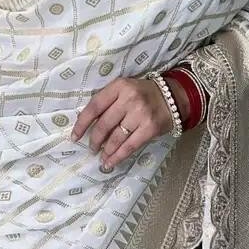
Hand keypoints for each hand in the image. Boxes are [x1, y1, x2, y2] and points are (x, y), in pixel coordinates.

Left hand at [70, 76, 189, 169]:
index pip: (94, 106)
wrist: (174, 97)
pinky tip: (110, 162)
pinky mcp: (150, 128)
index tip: (75, 136)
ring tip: (101, 157)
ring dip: (106, 150)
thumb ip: (108, 101)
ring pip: (116, 137)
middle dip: (95, 139)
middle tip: (92, 148)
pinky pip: (130, 146)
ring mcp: (140, 114)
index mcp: (119, 86)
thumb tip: (88, 125)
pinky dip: (118, 156)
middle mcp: (129, 98)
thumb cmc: (143, 94)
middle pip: (104, 124)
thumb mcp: (124, 89)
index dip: (82, 123)